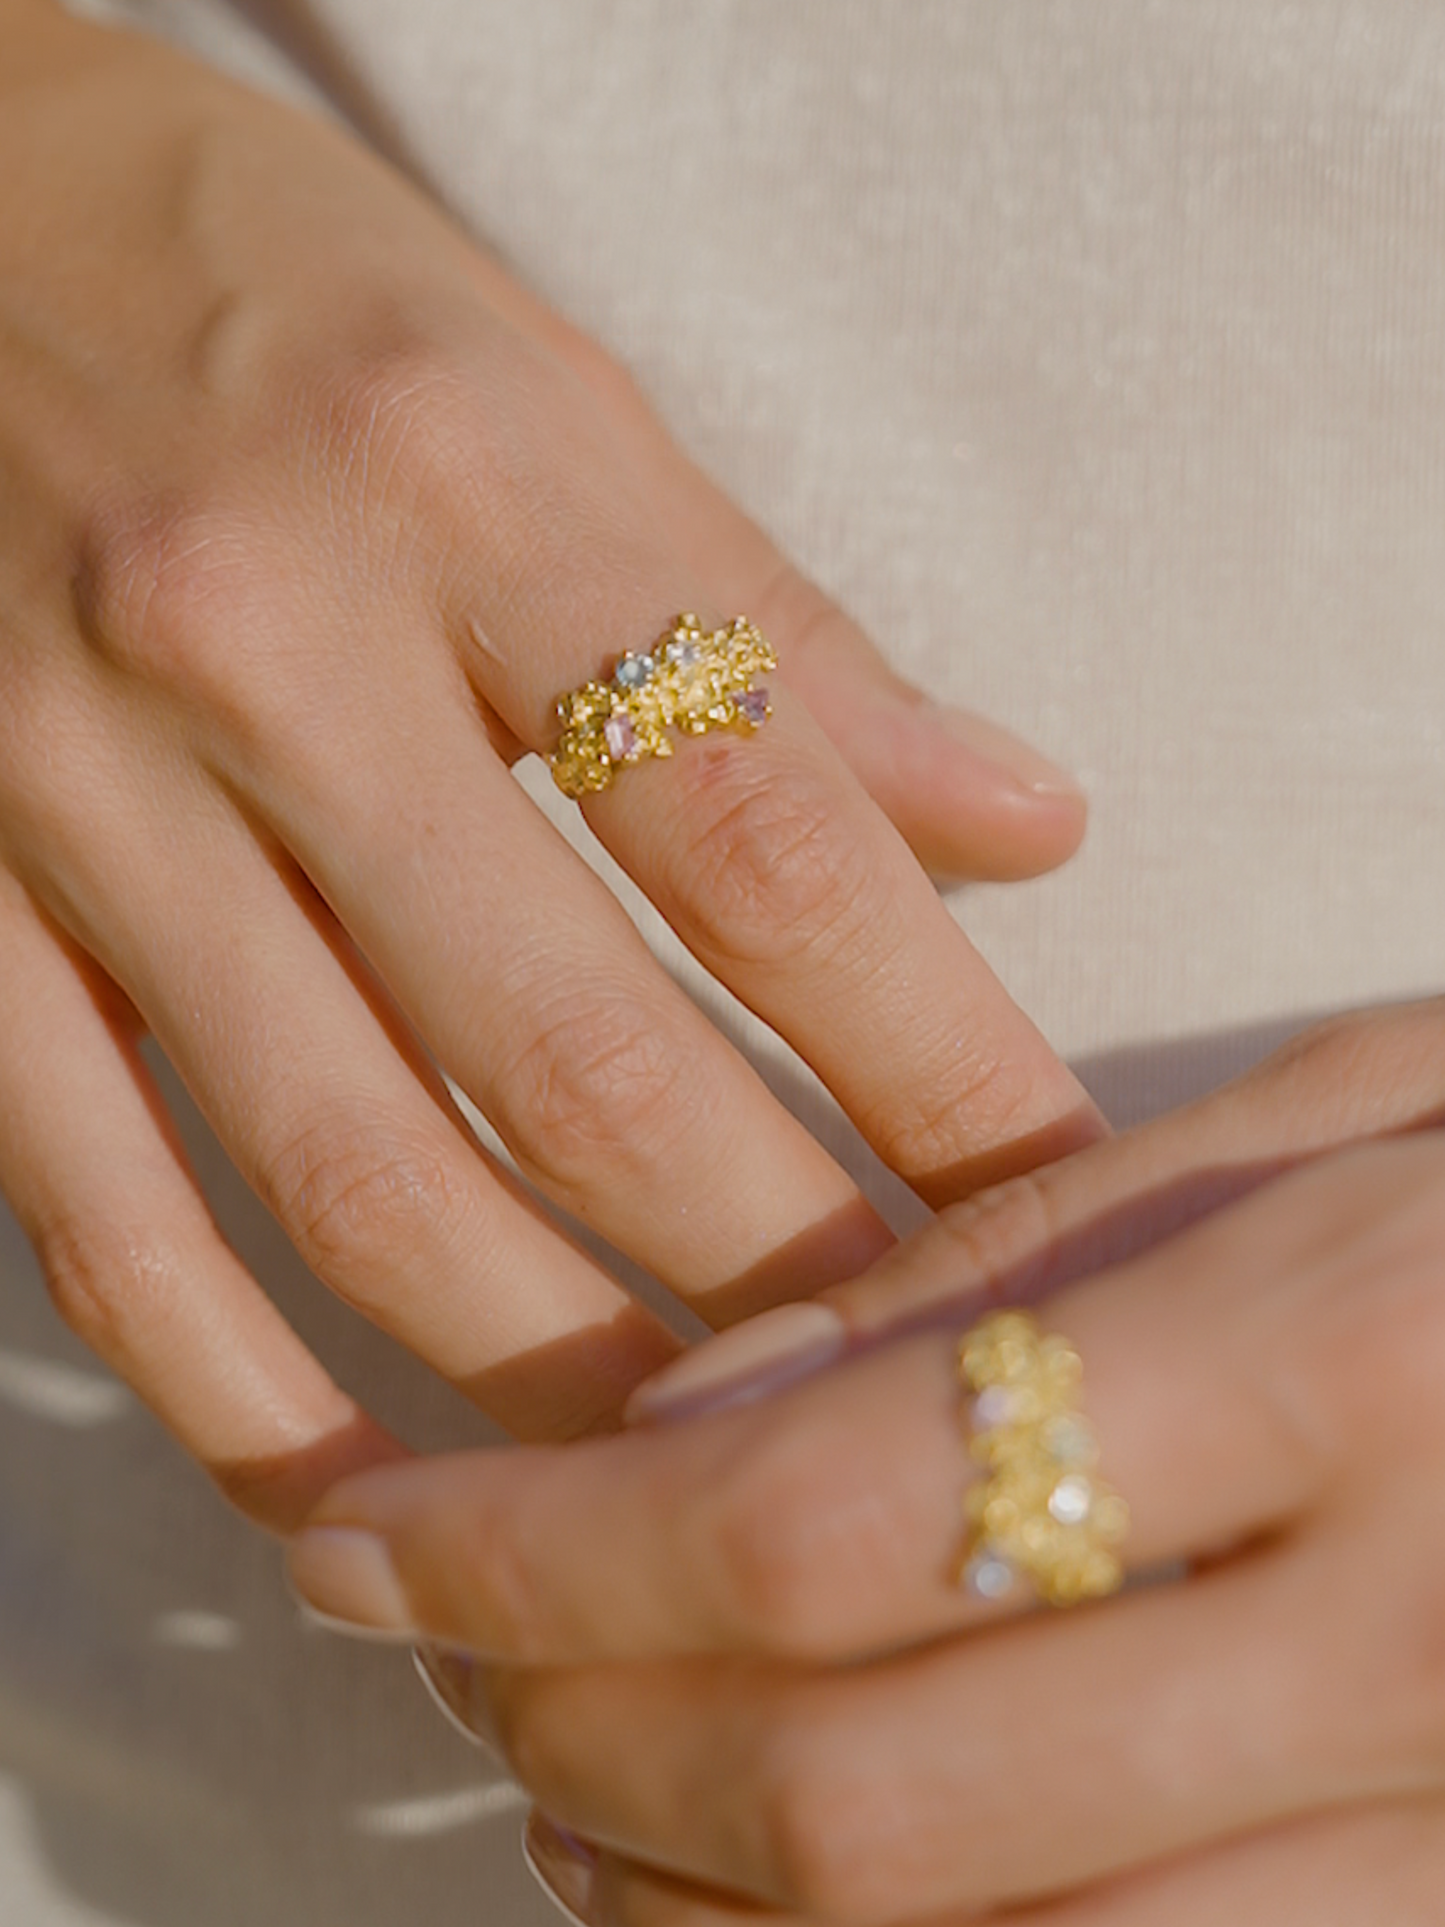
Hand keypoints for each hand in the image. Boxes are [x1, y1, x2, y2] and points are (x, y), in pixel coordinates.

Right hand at [0, 2, 1096, 1524]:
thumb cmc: (278, 284)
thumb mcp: (550, 380)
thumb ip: (778, 627)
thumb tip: (1023, 823)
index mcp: (465, 480)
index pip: (761, 832)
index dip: (931, 1050)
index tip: (1042, 1198)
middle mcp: (261, 645)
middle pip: (571, 1051)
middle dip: (767, 1265)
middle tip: (902, 1392)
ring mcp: (72, 789)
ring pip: (342, 1167)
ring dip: (538, 1366)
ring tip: (691, 1481)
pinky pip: (91, 1197)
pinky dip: (231, 1377)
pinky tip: (362, 1493)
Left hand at [287, 1000, 1444, 1922]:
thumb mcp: (1340, 1117)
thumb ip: (1034, 1248)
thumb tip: (710, 1391)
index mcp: (1349, 1363)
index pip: (824, 1512)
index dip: (537, 1552)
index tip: (358, 1531)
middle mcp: (1413, 1647)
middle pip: (864, 1797)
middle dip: (576, 1743)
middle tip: (435, 1653)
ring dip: (694, 1918)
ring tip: (560, 1795)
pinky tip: (766, 1908)